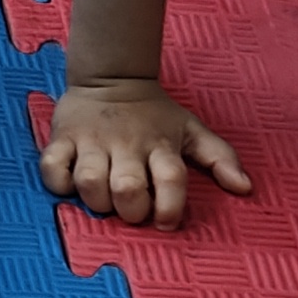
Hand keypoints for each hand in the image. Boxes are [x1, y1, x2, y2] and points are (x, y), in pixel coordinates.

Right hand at [40, 78, 251, 229]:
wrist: (112, 77)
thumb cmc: (155, 114)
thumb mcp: (192, 130)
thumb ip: (220, 158)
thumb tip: (244, 188)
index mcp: (160, 144)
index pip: (171, 180)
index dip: (169, 208)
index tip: (165, 220)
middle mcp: (127, 144)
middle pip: (127, 188)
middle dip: (131, 210)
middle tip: (132, 210)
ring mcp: (91, 141)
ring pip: (90, 183)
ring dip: (97, 201)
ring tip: (104, 200)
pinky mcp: (62, 138)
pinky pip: (53, 168)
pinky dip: (58, 183)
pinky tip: (71, 183)